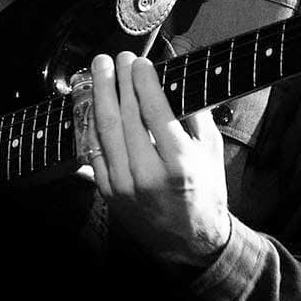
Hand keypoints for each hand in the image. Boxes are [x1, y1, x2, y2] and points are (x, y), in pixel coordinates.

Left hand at [84, 51, 231, 268]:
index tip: (139, 62)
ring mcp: (124, 185)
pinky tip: (91, 104)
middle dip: (118, 81)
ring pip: (104, 131)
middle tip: (116, 58)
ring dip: (99, 95)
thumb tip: (177, 75)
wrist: (190, 242)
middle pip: (125, 116)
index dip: (143, 81)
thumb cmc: (204, 193)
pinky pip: (93, 151)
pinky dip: (91, 124)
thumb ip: (193, 111)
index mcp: (179, 163)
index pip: (155, 111)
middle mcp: (148, 175)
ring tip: (100, 72)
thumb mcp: (210, 151)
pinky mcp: (108, 192)